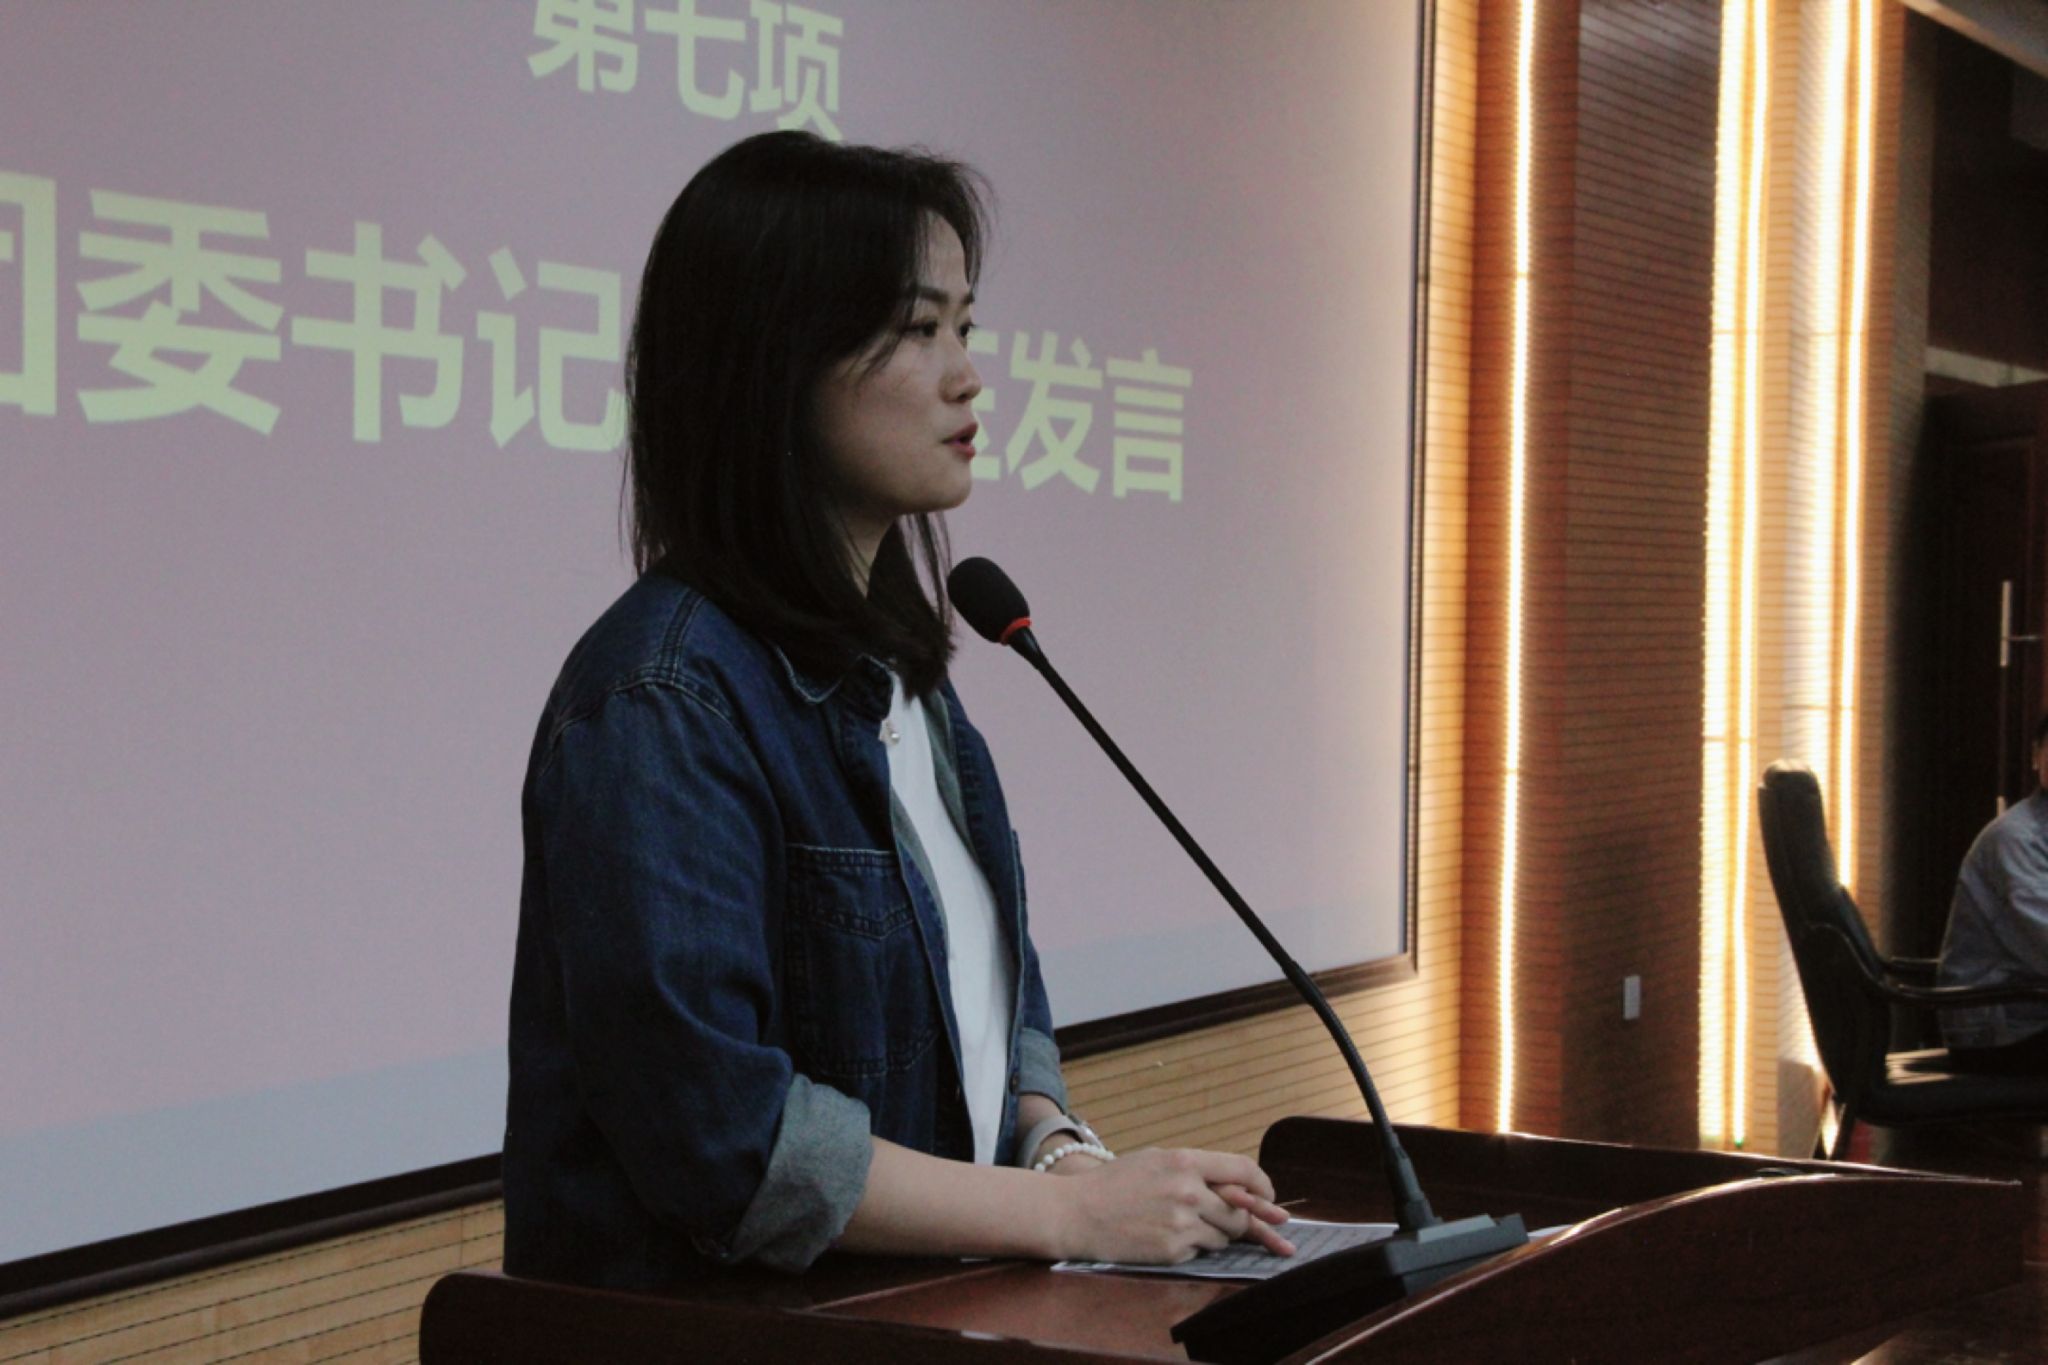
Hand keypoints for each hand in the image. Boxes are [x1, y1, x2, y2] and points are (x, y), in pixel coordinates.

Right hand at [1048, 1148, 1293, 1263]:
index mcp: (1184, 1161)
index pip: (1243, 1170)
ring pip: (1223, 1237)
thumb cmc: (1115, 1184)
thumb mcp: (1155, 1160)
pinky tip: (1163, 1237)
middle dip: (1239, 1219)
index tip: (1270, 1198)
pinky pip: (1199, 1253)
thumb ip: (1195, 1169)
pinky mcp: (1172, 1251)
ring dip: (1213, 1235)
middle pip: (1239, 1211)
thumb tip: (1238, 1185)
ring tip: (1181, 1225)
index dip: (1263, 1186)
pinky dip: (1190, 1249)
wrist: (1076, 1213)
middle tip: (1227, 1220)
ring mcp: (1181, 1223)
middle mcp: (1187, 1191)